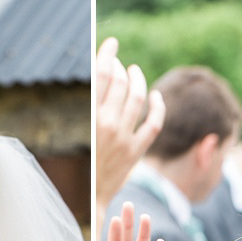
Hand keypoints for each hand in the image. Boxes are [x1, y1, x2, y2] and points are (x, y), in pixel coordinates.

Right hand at [95, 38, 164, 228]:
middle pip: (121, 83)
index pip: (101, 75)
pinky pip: (153, 123)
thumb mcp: (83, 134)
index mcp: (90, 118)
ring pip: (138, 98)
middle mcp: (108, 125)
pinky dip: (158, 107)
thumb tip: (103, 81)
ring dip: (139, 80)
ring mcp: (125, 137)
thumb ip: (93, 110)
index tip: (112, 44)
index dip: (108, 55)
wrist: (93, 197)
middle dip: (121, 67)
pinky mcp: (138, 150)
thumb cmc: (84, 164)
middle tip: (121, 63)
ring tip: (136, 73)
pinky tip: (157, 97)